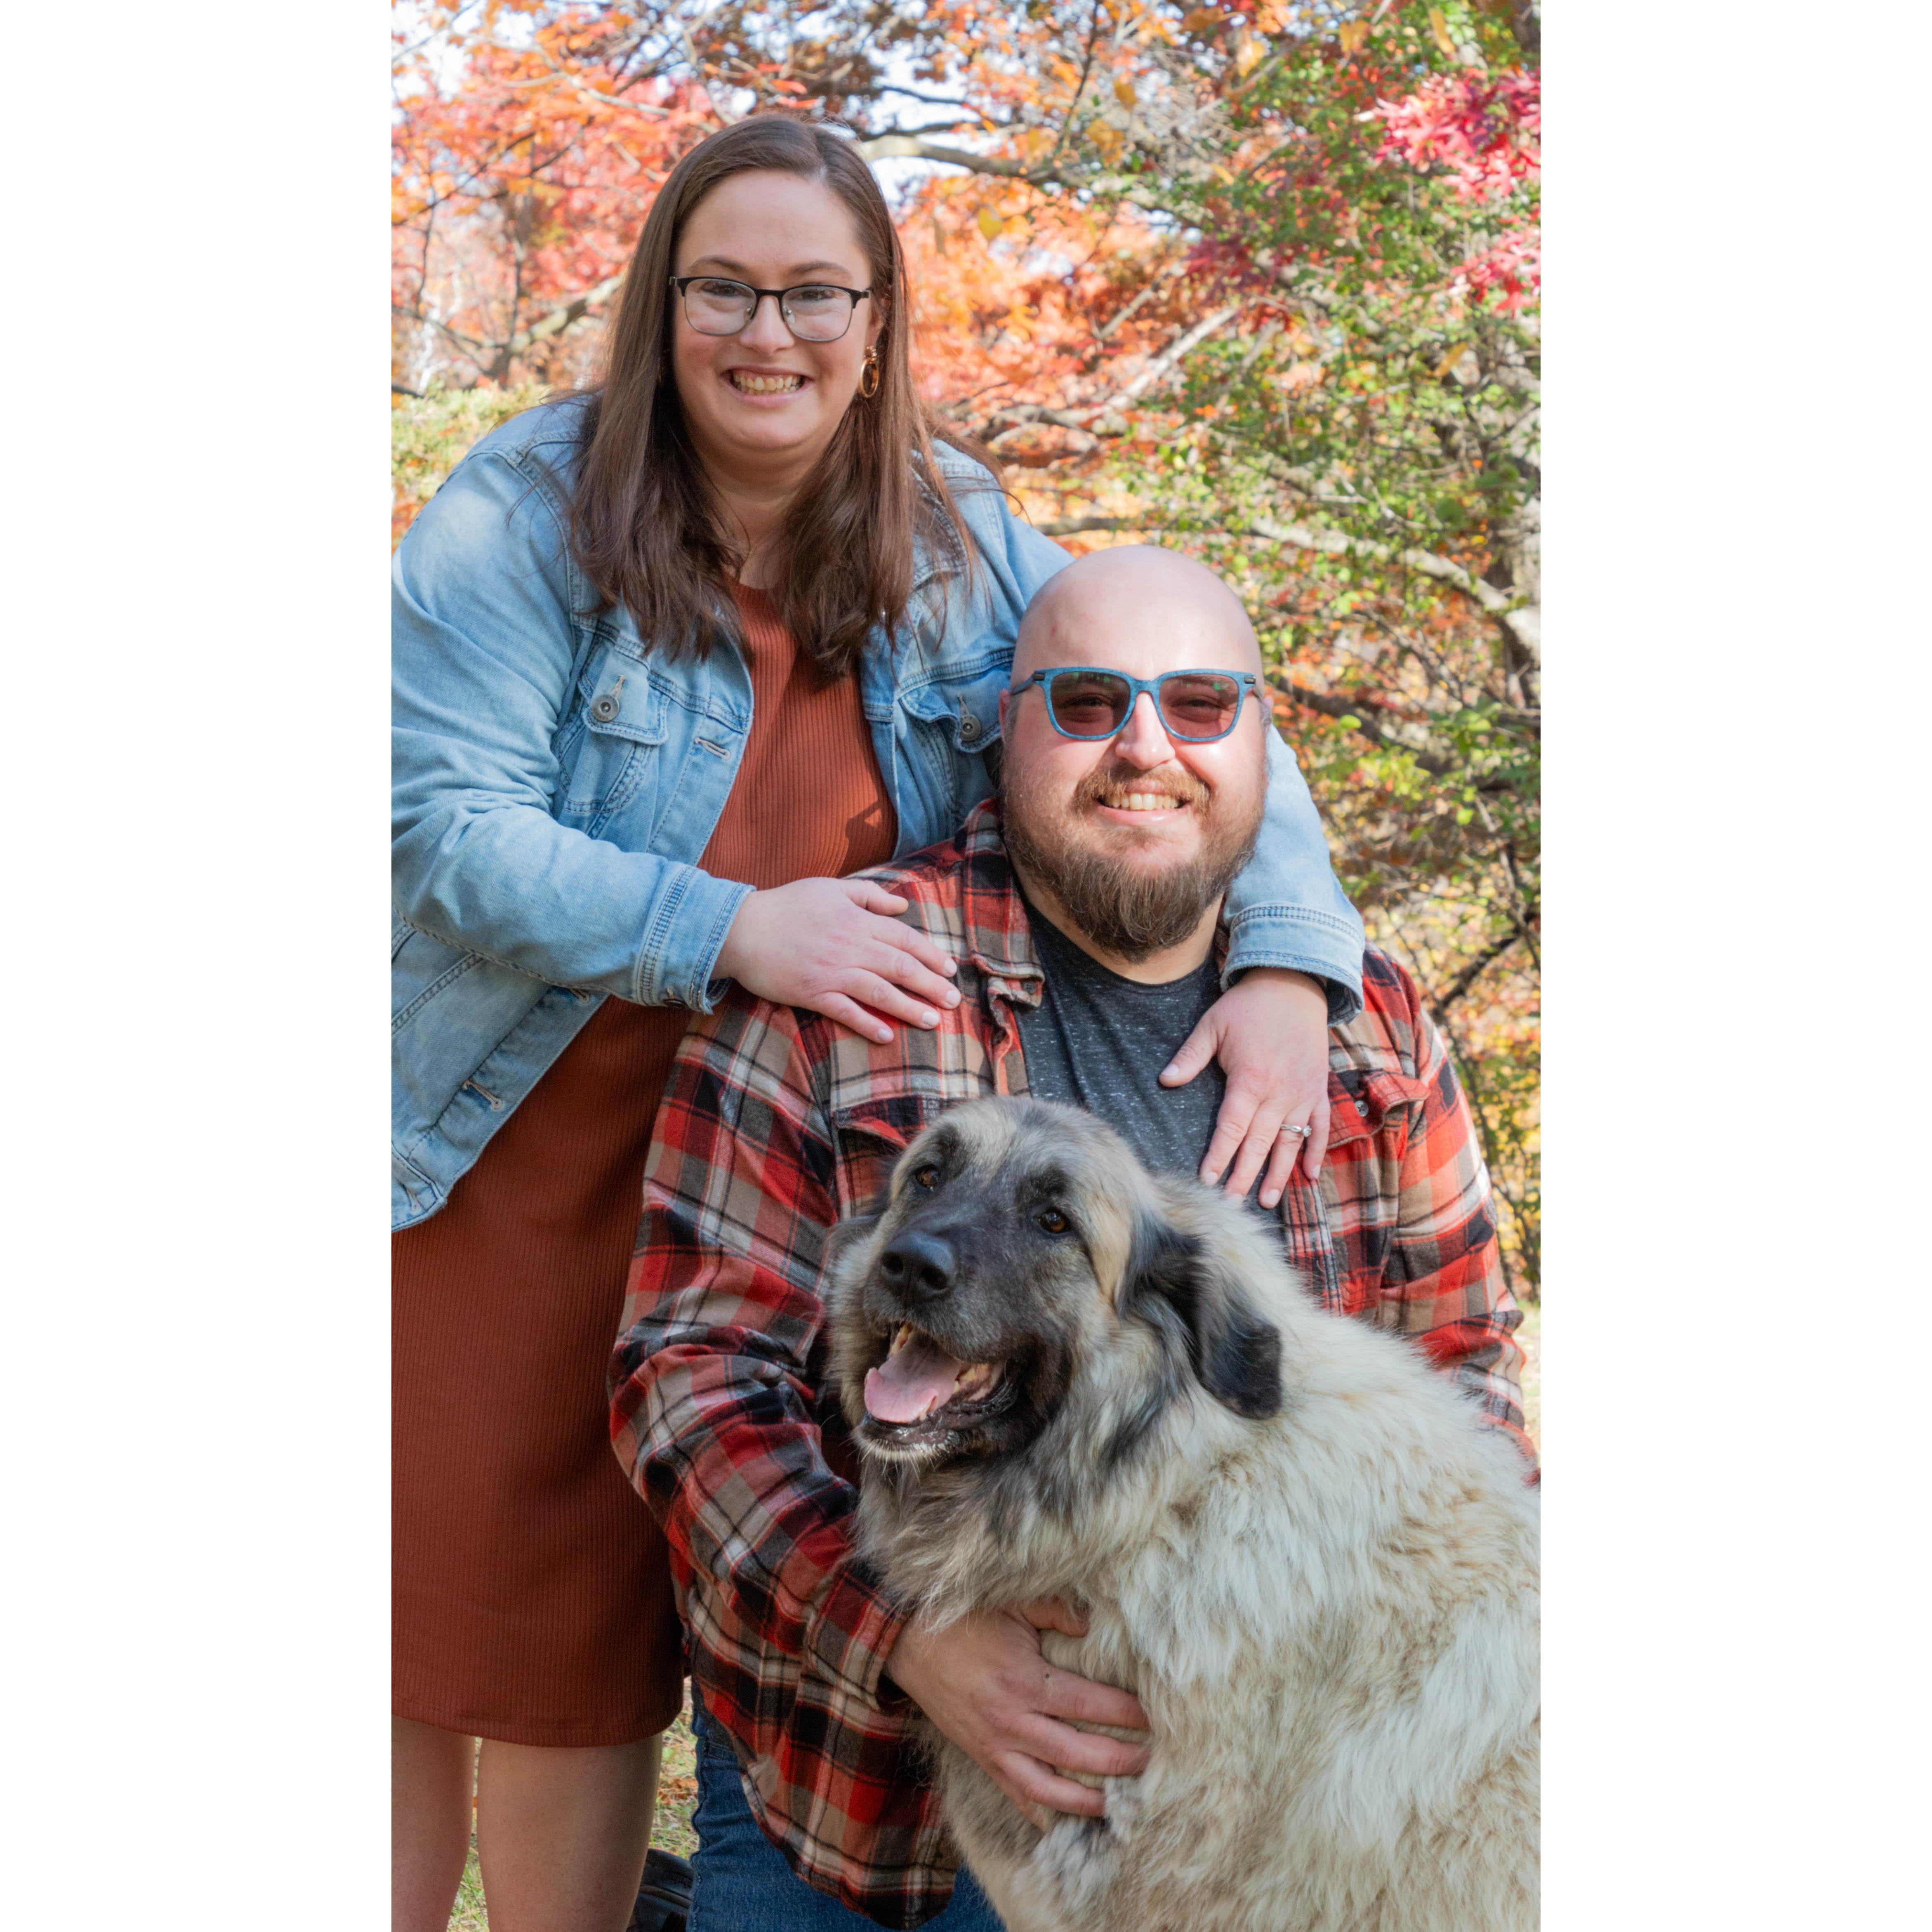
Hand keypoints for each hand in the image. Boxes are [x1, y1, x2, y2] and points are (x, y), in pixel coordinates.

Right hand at [712, 877, 959, 1044]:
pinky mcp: (812, 993)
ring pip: (879, 992)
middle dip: (930, 984)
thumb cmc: (787, 905)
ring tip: (932, 1021)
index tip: (949, 968)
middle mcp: (849, 946)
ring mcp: (831, 972)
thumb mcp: (831, 888)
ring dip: (908, 1008)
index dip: (930, 954)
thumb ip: (869, 895)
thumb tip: (902, 905)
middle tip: (952, 1000)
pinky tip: (886, 1036)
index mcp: (856, 920)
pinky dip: (867, 1024)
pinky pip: (845, 1011)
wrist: (742, 928)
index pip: (904, 938)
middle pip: (900, 966)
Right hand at [885, 1598, 1150, 1829]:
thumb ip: (1056, 1611)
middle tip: (1153, 1763)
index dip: (1126, 1713)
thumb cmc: (963, 1619)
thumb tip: (1094, 1624)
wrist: (907, 1643)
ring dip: (1088, 1802)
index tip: (1157, 1716)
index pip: (1088, 1705)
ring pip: (1048, 1790)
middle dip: (1120, 1763)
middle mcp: (1012, 1722)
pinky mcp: (982, 1759)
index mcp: (1024, 1681)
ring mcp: (995, 1747)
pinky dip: (1044, 1816)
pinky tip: (1070, 1826)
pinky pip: (1017, 1797)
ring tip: (1122, 1805)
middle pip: (1077, 1755)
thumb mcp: (1011, 1603)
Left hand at [1160, 967, 1331, 1207]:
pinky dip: (1316, 1152)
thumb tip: (1164, 1080)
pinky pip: (1319, 1128)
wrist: (1294, 985)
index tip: (1207, 1181)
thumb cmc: (1248, 1007)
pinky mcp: (1318, 1090)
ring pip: (1289, 1143)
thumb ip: (1190, 1056)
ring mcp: (1302, 1094)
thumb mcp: (1212, 1024)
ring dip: (1279, 1174)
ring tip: (1267, 1202)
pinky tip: (1309, 1176)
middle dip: (1243, 1177)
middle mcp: (1278, 1093)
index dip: (1218, 1157)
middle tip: (1230, 1205)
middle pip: (1258, 1144)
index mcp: (1250, 1080)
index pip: (1231, 1129)